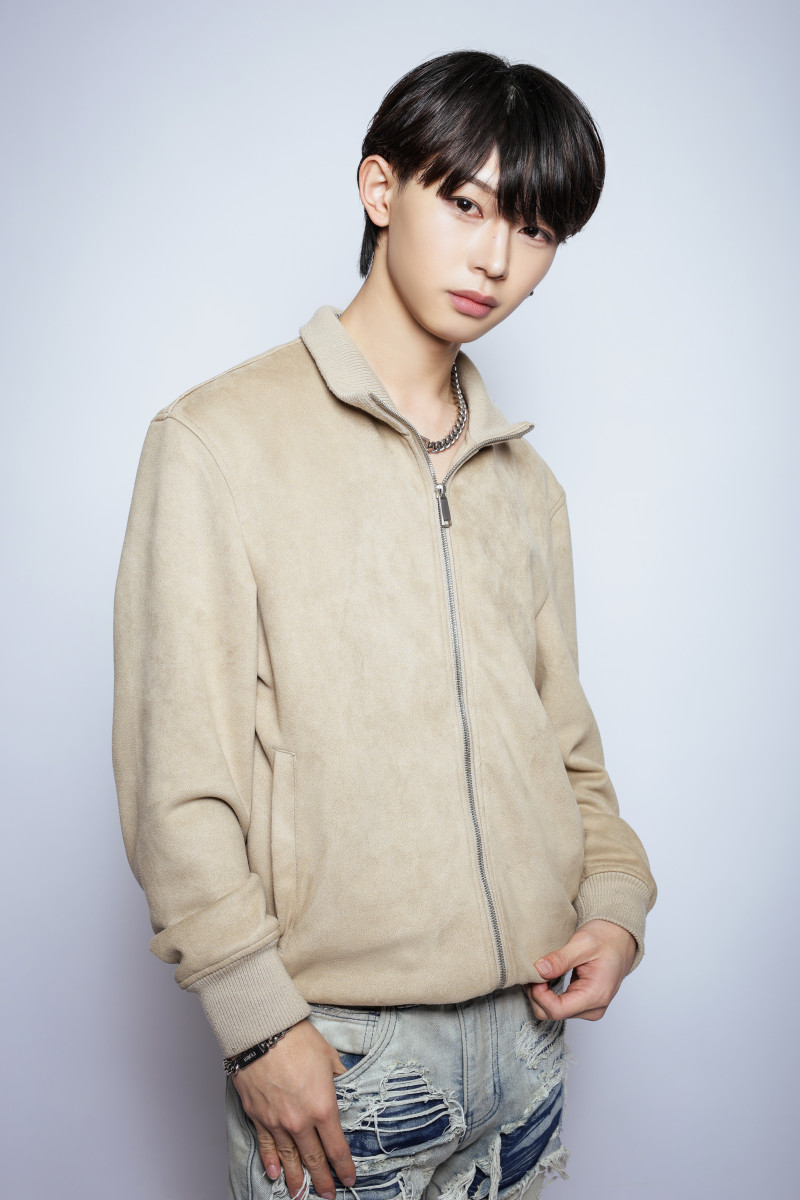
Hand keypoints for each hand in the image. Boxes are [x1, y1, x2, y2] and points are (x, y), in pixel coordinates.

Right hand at [231, 1018, 355, 1198]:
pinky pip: (266, 1145)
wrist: (262, 1031)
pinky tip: (275, 1173)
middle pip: (313, 1158)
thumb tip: (341, 1081)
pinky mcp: (257, 1116)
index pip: (336, 1146)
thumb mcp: (329, 1056)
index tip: (349, 1178)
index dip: (343, 1166)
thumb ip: (337, 1075)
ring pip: (289, 1157)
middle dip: (322, 1179)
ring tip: (300, 1195)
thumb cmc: (297, 1039)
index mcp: (323, 1107)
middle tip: (328, 1195)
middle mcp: (300, 1121)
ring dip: (296, 1178)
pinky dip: (271, 1161)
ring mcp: (276, 1121)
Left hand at [526, 919, 636, 1021]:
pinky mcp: (583, 1004)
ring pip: (552, 1012)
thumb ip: (560, 959)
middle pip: (552, 1014)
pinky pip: (558, 1006)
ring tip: (539, 973)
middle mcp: (593, 1008)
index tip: (534, 975)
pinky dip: (547, 994)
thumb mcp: (583, 943)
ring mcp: (588, 1008)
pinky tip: (545, 978)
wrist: (620, 939)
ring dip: (541, 995)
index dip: (539, 994)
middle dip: (537, 994)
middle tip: (533, 971)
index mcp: (595, 995)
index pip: (557, 1010)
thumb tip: (539, 970)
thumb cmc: (606, 939)